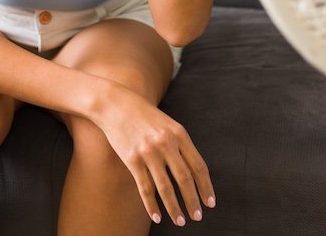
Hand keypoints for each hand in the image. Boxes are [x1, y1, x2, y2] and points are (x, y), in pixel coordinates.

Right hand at [92, 83, 215, 225]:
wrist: (115, 104)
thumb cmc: (144, 116)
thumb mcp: (168, 124)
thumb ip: (180, 144)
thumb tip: (193, 172)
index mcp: (179, 134)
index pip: (198, 166)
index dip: (206, 187)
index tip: (210, 202)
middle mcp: (166, 143)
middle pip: (185, 179)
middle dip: (193, 201)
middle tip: (197, 217)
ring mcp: (148, 152)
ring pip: (166, 188)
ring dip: (174, 208)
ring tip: (180, 221)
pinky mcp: (132, 160)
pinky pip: (145, 188)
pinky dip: (152, 205)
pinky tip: (157, 216)